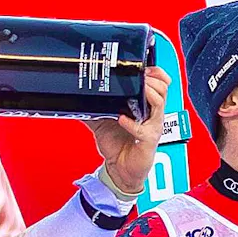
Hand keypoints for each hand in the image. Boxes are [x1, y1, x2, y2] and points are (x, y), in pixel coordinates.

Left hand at [84, 67, 170, 193]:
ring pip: (159, 104)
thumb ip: (92, 108)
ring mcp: (152, 128)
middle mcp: (152, 115)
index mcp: (146, 107)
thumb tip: (74, 97)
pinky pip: (143, 130)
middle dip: (151, 78)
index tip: (144, 65)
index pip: (160, 84)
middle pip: (163, 89)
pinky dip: (132, 123)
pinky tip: (121, 119)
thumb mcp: (101, 121)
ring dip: (147, 93)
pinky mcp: (148, 142)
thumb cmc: (117, 146)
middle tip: (139, 75)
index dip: (156, 72)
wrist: (119, 170)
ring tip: (136, 90)